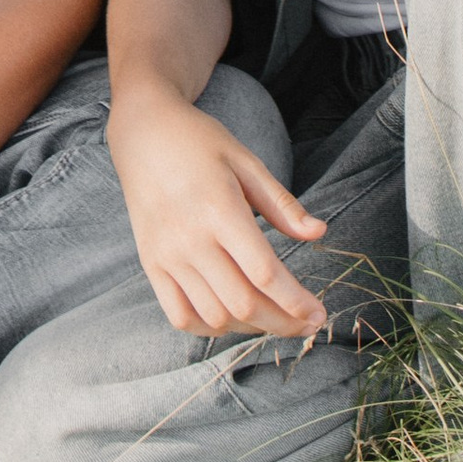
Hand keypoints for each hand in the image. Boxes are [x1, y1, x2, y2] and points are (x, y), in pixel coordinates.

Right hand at [109, 87, 327, 336]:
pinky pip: (180, 316)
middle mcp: (190, 239)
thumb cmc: (199, 142)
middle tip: (307, 324)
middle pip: (244, 303)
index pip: (264, 273)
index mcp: (219, 209)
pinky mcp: (151, 265)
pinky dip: (211, 328)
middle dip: (283, 322)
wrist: (143, 133)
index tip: (318, 313)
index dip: (296, 301)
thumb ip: (281, 204)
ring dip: (251, 326)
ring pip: (215, 316)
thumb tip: (319, 233)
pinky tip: (234, 319)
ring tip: (275, 318)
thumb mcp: (246, 161)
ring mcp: (167, 256)